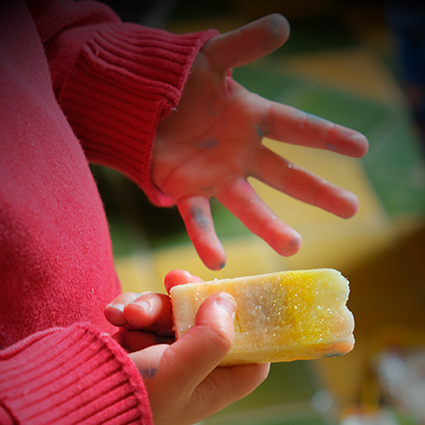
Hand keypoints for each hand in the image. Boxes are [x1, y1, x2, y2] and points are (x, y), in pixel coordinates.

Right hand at [105, 270, 269, 424]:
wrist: (74, 395)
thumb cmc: (128, 396)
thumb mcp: (175, 374)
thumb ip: (210, 340)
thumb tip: (226, 300)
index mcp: (212, 383)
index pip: (250, 354)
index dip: (247, 324)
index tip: (232, 295)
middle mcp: (192, 367)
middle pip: (207, 319)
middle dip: (187, 297)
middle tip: (174, 277)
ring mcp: (164, 352)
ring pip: (172, 310)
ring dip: (149, 304)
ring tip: (129, 315)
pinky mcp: (140, 339)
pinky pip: (144, 311)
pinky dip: (130, 307)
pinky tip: (114, 314)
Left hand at [152, 14, 368, 269]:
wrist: (144, 103)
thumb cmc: (181, 80)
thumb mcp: (212, 56)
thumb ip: (244, 43)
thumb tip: (283, 24)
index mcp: (252, 119)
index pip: (298, 127)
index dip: (328, 136)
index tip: (362, 147)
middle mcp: (241, 153)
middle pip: (285, 174)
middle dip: (317, 191)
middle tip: (351, 208)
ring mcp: (216, 176)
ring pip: (248, 205)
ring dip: (269, 225)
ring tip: (292, 245)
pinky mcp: (186, 191)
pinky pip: (198, 218)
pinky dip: (206, 238)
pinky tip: (216, 260)